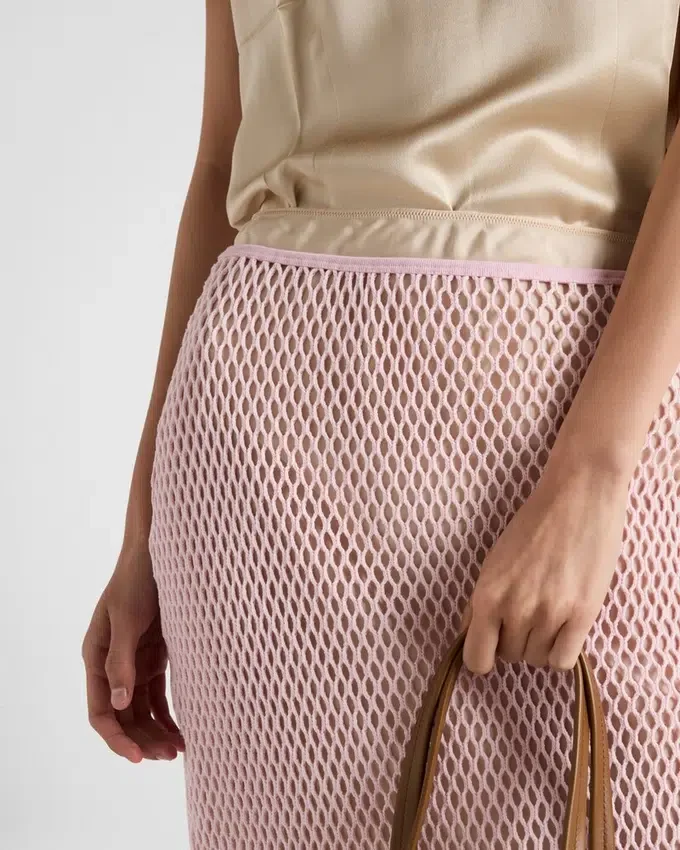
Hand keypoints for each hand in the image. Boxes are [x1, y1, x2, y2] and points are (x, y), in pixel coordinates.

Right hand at [81, 540, 184, 761]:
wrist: (160, 553)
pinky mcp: (154, 656)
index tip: (138, 757)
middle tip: (169, 756)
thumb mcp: (128, 618)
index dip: (117, 738)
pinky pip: (158, 695)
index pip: (100, 710)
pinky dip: (168, 713)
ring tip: (179, 750)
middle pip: (123, 716)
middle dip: (143, 739)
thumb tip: (119, 704)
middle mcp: (112, 665)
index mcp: (96, 656)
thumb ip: (122, 661)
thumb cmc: (138, 580)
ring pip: (141, 710)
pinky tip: (183, 729)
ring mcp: (134, 662)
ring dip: (157, 731)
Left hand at [460, 456, 629, 672]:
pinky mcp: (582, 615)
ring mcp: (549, 614)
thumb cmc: (534, 524)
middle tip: (529, 612)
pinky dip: (562, 650)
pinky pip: (563, 660)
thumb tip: (470, 636)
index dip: (484, 654)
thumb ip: (482, 600)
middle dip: (515, 641)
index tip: (494, 643)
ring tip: (550, 612)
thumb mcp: (495, 561)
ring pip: (537, 660)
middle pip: (509, 657)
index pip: (475, 658)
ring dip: (541, 644)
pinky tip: (565, 628)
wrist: (577, 496)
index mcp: (486, 594)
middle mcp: (514, 608)